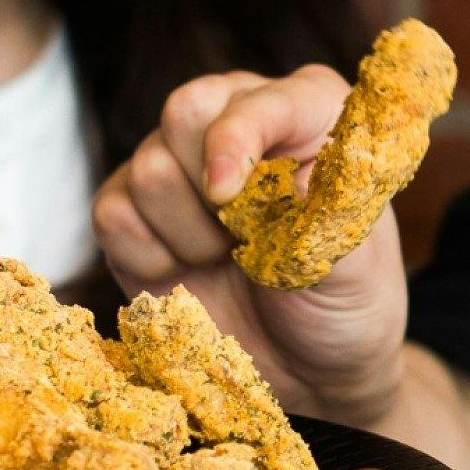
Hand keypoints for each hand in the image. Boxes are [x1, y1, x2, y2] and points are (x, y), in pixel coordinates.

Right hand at [93, 67, 407, 421]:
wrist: (304, 369)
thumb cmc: (343, 302)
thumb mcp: (358, 267)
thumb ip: (327, 219)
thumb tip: (289, 182)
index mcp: (308, 112)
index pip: (254, 101)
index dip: (235, 142)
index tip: (226, 196)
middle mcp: (238, 119)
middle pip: (185, 111)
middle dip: (209, 192)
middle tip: (244, 240)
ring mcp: (180, 161)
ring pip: (148, 169)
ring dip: (188, 235)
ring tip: (227, 260)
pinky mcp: (132, 207)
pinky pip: (112, 214)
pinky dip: (148, 258)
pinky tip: (187, 273)